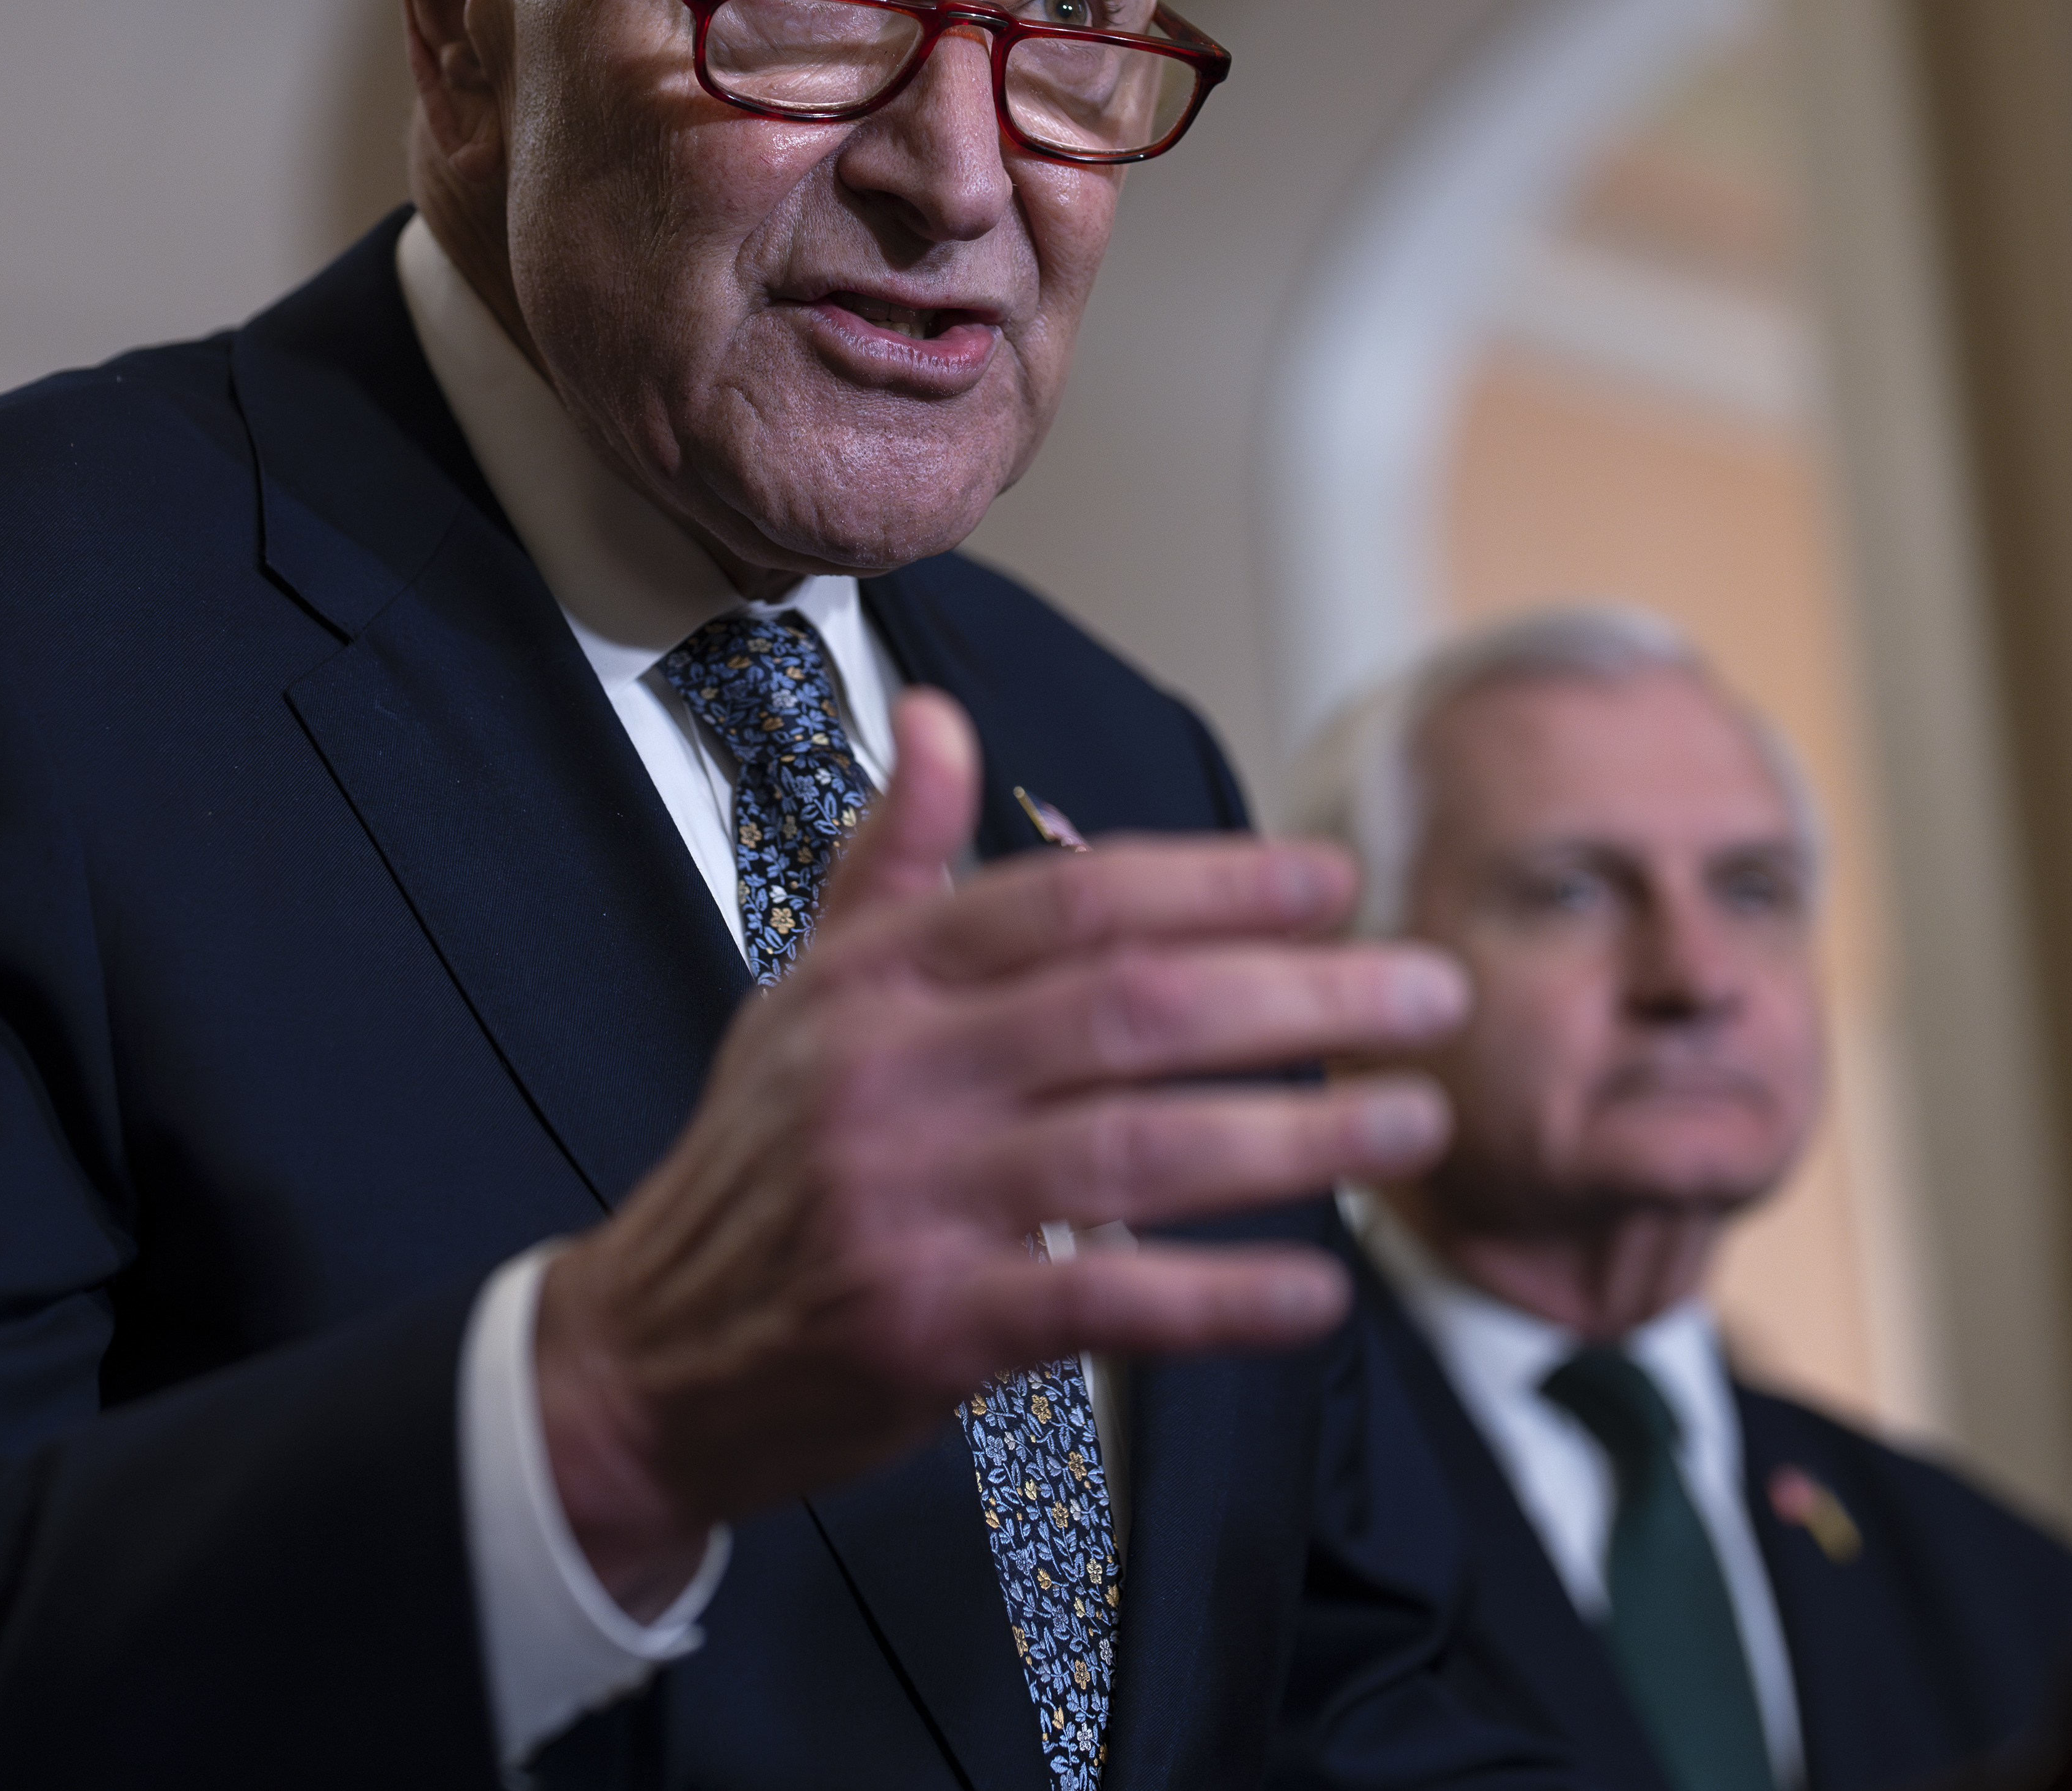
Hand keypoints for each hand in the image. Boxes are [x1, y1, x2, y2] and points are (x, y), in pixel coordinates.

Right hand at [532, 687, 1463, 1611]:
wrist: (646, 1357)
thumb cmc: (762, 1166)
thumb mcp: (805, 993)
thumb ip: (893, 858)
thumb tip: (938, 715)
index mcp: (873, 982)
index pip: (1067, 899)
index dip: (1213, 881)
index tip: (1330, 879)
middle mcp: (892, 1076)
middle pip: (1131, 1008)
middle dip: (1298, 995)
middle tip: (1425, 991)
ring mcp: (910, 1203)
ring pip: (1136, 1146)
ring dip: (1294, 1133)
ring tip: (1408, 1120)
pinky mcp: (930, 1328)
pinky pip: (1102, 1299)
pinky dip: (1218, 1297)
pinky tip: (1315, 1290)